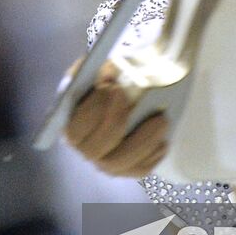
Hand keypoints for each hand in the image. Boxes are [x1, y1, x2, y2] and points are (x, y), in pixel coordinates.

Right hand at [63, 58, 168, 177]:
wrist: (139, 85)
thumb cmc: (119, 73)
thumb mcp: (108, 64)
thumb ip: (104, 69)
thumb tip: (108, 72)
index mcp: (71, 119)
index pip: (75, 126)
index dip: (94, 109)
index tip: (114, 87)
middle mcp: (84, 144)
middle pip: (94, 149)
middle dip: (116, 123)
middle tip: (138, 104)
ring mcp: (104, 158)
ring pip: (118, 163)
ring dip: (141, 142)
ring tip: (161, 120)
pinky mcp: (126, 166)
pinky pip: (138, 170)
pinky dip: (152, 155)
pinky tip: (163, 139)